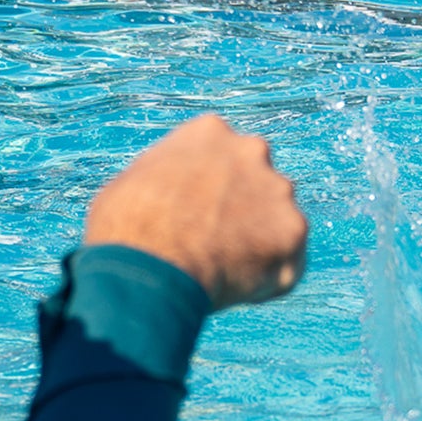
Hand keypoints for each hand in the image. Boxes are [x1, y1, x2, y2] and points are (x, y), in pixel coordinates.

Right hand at [84, 115, 307, 309]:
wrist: (152, 264)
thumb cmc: (126, 229)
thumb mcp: (134, 185)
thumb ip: (168, 182)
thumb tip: (169, 201)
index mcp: (209, 132)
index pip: (222, 157)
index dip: (209, 189)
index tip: (196, 213)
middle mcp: (252, 151)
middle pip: (256, 183)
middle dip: (243, 210)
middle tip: (215, 241)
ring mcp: (278, 190)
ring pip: (276, 221)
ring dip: (257, 243)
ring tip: (220, 269)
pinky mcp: (294, 230)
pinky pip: (287, 260)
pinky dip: (268, 278)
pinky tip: (236, 288)